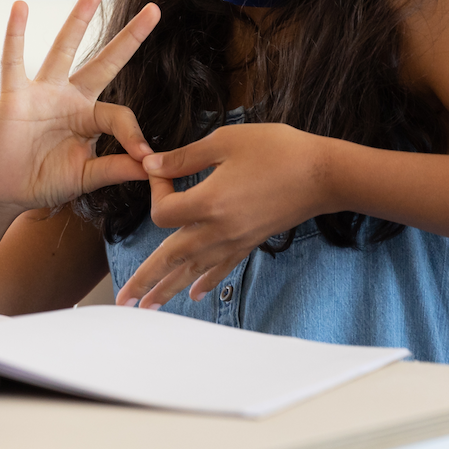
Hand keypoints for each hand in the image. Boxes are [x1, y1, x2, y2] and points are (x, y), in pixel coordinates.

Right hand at [0, 0, 159, 213]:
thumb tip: (153, 166)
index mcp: (90, 118)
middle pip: (105, 62)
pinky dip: (15, 34)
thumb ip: (115, 168)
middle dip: (129, 37)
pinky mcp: (15, 94)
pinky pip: (14, 60)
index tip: (146, 158)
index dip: (135, 135)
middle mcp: (70, 97)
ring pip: (64, 49)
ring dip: (79, 19)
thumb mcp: (86, 177)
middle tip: (155, 10)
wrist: (6, 191)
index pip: (120, 115)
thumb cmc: (45, 181)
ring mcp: (43, 92)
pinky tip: (20, 8)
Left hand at [115, 122, 336, 307]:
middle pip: (170, 258)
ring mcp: (235, 241)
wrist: (325, 174)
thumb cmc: (278, 150)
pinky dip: (204, 282)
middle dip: (145, 279)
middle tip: (123, 300)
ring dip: (167, 289)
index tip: (162, 172)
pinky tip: (193, 294)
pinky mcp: (249, 243)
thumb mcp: (225, 142)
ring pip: (192, 270)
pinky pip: (221, 268)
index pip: (163, 213)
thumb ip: (184, 157)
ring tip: (147, 307)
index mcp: (209, 203)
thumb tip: (151, 165)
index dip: (155, 193)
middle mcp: (218, 230)